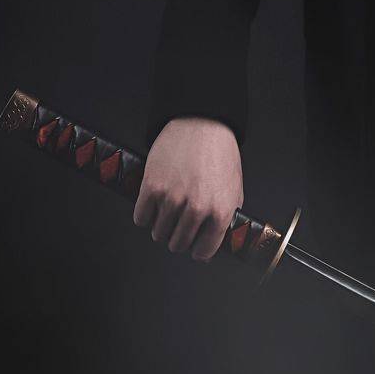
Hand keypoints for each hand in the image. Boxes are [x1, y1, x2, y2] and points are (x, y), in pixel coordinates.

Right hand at [132, 116, 242, 260]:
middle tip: (179, 224)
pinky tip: (152, 204)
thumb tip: (216, 241)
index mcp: (220, 211)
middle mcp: (197, 208)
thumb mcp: (234, 187)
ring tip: (167, 211)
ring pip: (158, 234)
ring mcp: (172, 199)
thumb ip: (227, 216)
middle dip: (178, 237)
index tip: (194, 245)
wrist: (201, 122)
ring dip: (161, 227)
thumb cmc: (220, 152)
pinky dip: (144, 215)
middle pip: (177, 244)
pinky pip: (140, 218)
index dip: (197, 250)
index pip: (203, 251)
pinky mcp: (151, 187)